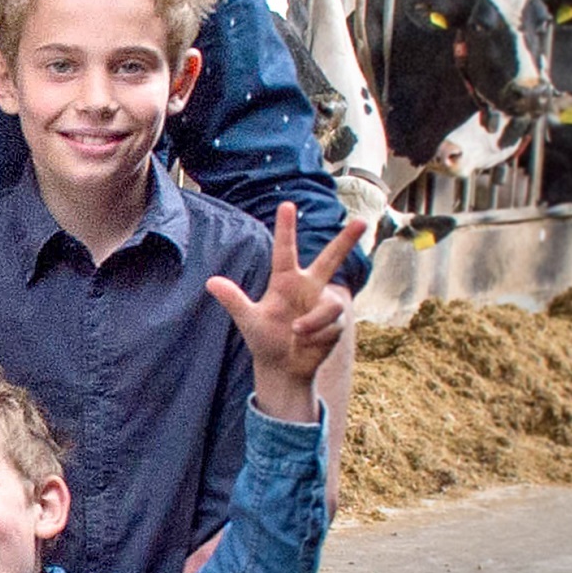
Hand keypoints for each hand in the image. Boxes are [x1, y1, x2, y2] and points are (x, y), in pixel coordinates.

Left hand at [210, 204, 360, 419]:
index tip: (287, 204)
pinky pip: (332, 324)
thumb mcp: (249, 320)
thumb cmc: (264, 339)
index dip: (286, 229)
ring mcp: (324, 304)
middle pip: (330, 259)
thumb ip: (234, 300)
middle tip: (360, 222)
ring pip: (331, 304)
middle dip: (346, 241)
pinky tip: (308, 343)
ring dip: (313, 321)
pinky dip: (317, 336)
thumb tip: (211, 282)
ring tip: (296, 332)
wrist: (284, 368)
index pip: (285, 251)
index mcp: (285, 281)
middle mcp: (308, 287)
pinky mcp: (336, 322)